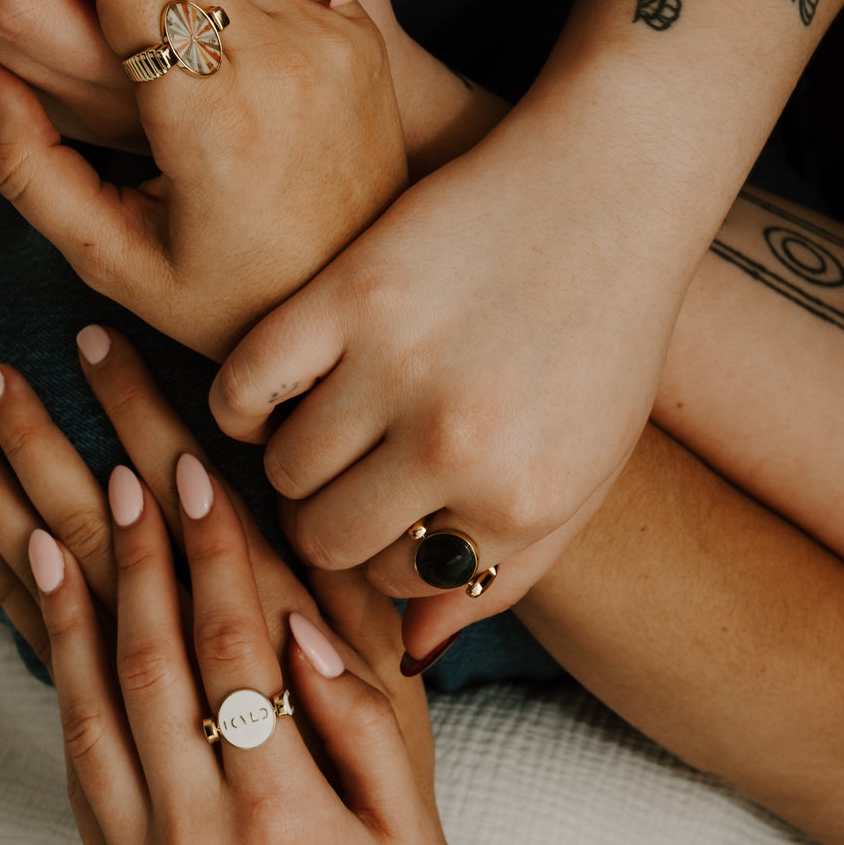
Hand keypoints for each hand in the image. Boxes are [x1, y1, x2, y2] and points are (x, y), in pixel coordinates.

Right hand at [0, 0, 408, 358]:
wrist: (361, 292)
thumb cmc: (238, 298)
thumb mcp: (115, 261)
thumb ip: (27, 169)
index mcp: (220, 118)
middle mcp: (288, 56)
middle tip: (65, 8)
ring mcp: (332, 31)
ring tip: (127, 27)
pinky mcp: (356, 24)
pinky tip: (191, 30)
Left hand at [0, 329, 466, 844]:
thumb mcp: (408, 833)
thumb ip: (361, 724)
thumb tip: (300, 620)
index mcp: (282, 791)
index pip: (232, 632)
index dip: (206, 541)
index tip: (177, 456)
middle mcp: (195, 804)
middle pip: (134, 627)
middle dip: (95, 503)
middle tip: (56, 401)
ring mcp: (137, 829)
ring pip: (76, 666)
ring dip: (33, 544)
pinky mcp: (104, 841)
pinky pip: (59, 721)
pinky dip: (30, 629)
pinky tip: (1, 555)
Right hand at [209, 102, 684, 653]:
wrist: (601, 191)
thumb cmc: (599, 333)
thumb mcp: (583, 468)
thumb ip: (503, 570)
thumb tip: (408, 653)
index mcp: (522, 501)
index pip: (396, 583)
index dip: (381, 552)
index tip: (380, 514)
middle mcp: (457, 447)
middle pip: (324, 537)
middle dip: (327, 518)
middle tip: (340, 474)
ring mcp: (395, 366)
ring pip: (280, 471)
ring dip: (291, 457)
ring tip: (322, 419)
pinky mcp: (344, 295)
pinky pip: (242, 390)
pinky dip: (241, 403)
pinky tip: (275, 388)